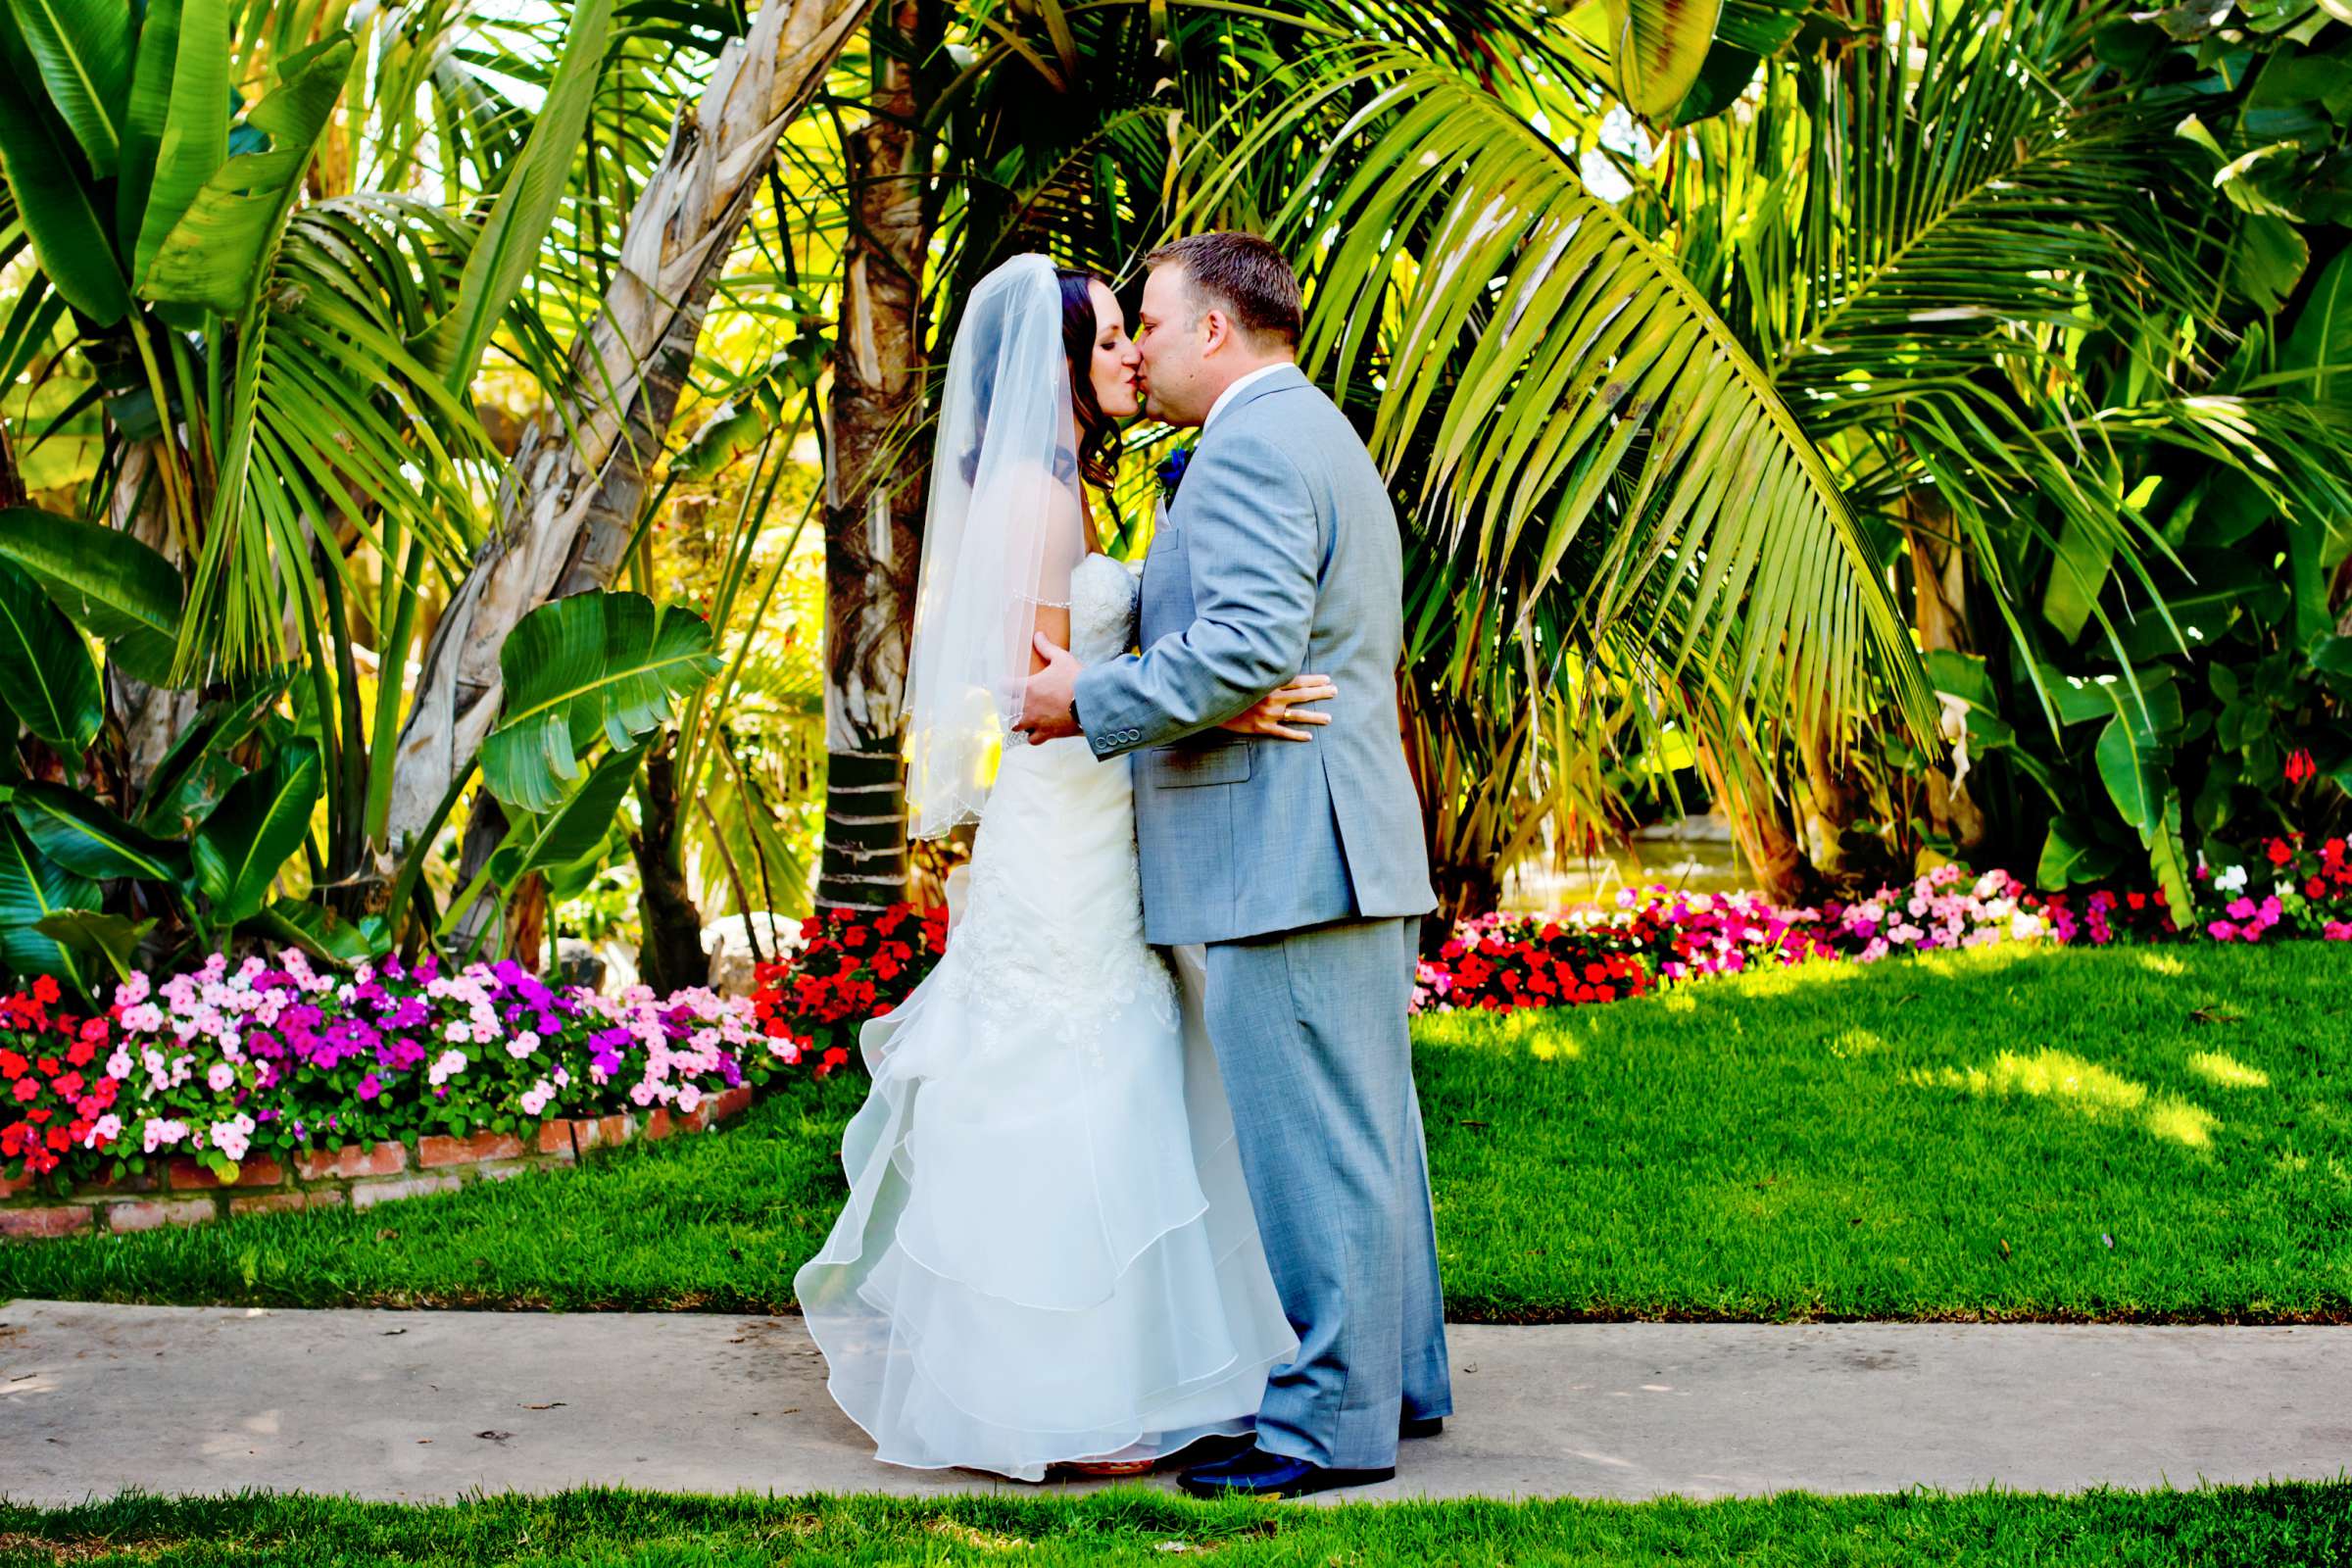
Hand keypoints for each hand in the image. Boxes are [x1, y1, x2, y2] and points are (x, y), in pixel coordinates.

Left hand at [1014, 632, 1083, 744]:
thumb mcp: (1061, 658)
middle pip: (1006, 708)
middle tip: (1019, 700)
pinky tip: (1039, 731)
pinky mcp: (1046, 734)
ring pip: (1015, 726)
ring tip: (1026, 717)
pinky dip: (1033, 737)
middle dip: (1011, 704)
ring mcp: (1035, 722)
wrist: (1093, 703)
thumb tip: (1038, 634)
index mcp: (1027, 687)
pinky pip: (1032, 740)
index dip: (1006, 684)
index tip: (1009, 683)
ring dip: (1019, 721)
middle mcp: (1026, 706)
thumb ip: (1046, 647)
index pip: (1003, 686)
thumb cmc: (1076, 679)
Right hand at [1220, 674, 1335, 740]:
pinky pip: (1283, 732)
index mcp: (1269, 683)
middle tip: (1335, 692)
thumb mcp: (1246, 673)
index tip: (1328, 679)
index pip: (1298, 680)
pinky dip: (1296, 735)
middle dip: (1321, 693)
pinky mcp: (1261, 727)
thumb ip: (1261, 670)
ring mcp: (1268, 714)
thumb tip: (1275, 663)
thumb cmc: (1229, 684)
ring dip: (1314, 717)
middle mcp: (1272, 697)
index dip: (1314, 680)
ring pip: (1297, 715)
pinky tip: (1309, 737)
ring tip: (1329, 718)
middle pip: (1302, 695)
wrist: (1211, 701)